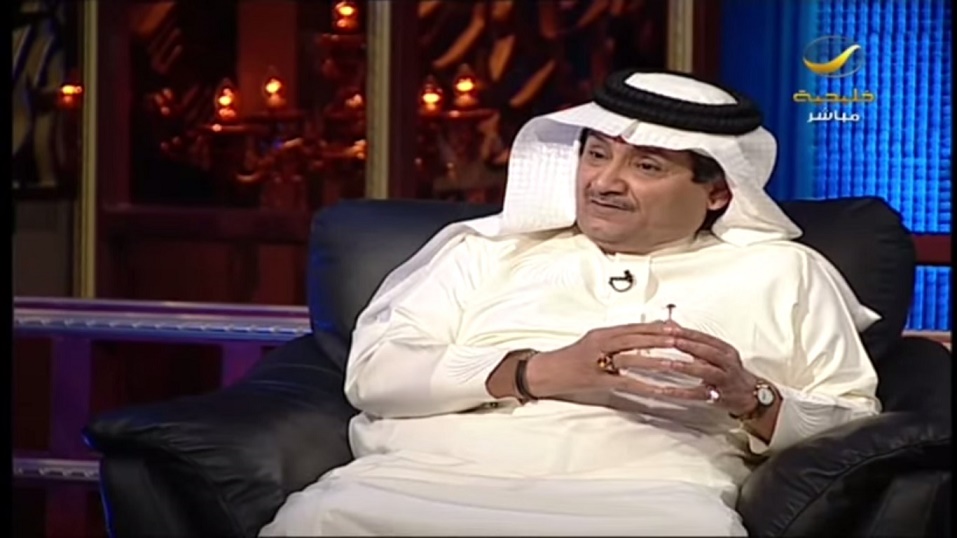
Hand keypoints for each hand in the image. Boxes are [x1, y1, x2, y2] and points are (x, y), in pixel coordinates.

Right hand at [525, 322, 680, 397]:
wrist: (546, 372)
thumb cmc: (571, 359)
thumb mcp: (594, 344)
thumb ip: (617, 341)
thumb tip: (644, 340)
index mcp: (603, 333)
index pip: (636, 327)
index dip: (658, 327)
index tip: (679, 328)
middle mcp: (602, 342)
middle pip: (637, 338)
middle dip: (663, 340)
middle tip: (686, 341)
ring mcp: (599, 360)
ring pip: (634, 358)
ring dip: (658, 361)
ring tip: (678, 363)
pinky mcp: (598, 379)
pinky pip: (626, 383)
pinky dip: (645, 387)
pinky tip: (660, 392)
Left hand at [644, 323, 759, 415]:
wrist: (751, 394)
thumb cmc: (728, 371)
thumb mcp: (715, 353)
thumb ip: (694, 341)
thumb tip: (672, 325)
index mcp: (725, 350)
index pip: (705, 338)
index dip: (688, 332)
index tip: (670, 328)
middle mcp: (727, 362)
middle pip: (707, 351)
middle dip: (689, 345)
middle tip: (671, 340)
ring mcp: (724, 379)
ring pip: (705, 371)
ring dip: (685, 367)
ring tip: (668, 364)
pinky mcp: (719, 396)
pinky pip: (699, 394)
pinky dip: (682, 392)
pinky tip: (667, 390)